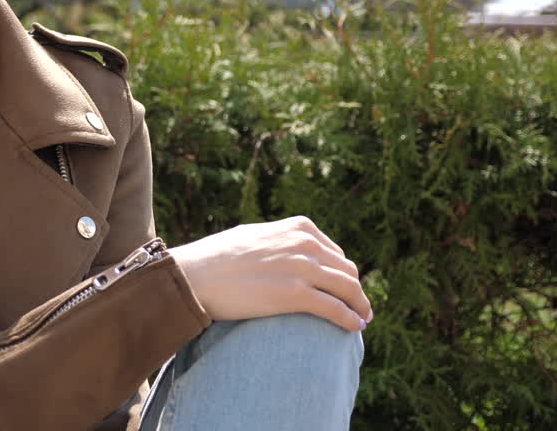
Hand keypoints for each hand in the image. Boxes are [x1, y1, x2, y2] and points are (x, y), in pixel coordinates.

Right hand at [168, 215, 372, 332]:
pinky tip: (354, 328)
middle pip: (347, 271)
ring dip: (360, 306)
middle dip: (355, 291)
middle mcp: (305, 244)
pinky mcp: (296, 295)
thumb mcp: (255, 236)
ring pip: (349, 289)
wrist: (195, 275)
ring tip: (361, 319)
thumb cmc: (217, 258)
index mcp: (298, 228)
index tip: (344, 289)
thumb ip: (279, 241)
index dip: (342, 274)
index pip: (335, 252)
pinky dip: (350, 319)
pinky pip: (336, 309)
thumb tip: (290, 252)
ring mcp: (302, 269)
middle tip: (357, 307)